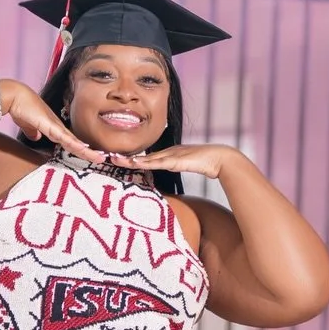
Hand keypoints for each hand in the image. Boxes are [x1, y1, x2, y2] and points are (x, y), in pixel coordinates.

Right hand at [0, 79, 107, 163]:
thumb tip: (36, 138)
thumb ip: (33, 132)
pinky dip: (74, 144)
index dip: (80, 149)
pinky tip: (84, 149)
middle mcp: (57, 127)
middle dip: (88, 152)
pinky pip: (64, 137)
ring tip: (99, 158)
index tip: (89, 155)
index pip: (70, 141)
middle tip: (101, 159)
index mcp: (53, 128)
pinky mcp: (50, 125)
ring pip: (74, 142)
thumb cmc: (20, 107)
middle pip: (76, 143)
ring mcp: (55, 126)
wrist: (15, 96)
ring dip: (86, 151)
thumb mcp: (28, 125)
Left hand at [118, 143, 241, 180]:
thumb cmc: (206, 163)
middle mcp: (167, 153)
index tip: (118, 161)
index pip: (147, 158)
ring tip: (114, 160)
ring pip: (145, 159)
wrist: (219, 157)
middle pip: (142, 156)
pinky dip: (144, 163)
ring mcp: (170, 156)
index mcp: (169, 155)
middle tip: (108, 158)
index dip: (132, 159)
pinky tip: (133, 163)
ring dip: (129, 160)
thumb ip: (180, 169)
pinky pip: (156, 162)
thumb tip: (173, 176)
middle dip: (125, 158)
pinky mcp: (174, 160)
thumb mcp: (188, 166)